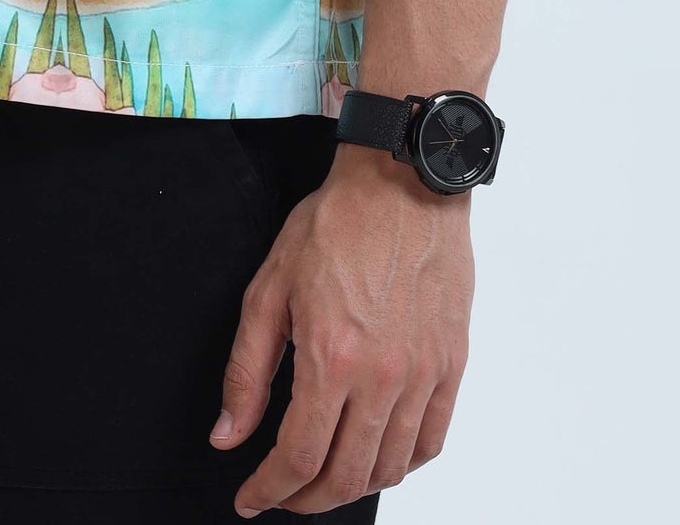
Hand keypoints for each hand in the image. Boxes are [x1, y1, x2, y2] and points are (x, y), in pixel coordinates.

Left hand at [209, 146, 472, 513]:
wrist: (402, 185)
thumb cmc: (335, 225)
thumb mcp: (269, 289)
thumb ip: (247, 370)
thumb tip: (228, 434)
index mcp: (331, 358)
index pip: (299, 456)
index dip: (270, 490)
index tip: (251, 499)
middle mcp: (382, 377)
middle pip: (346, 476)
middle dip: (306, 499)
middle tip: (283, 495)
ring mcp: (423, 375)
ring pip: (389, 468)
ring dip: (351, 488)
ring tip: (323, 479)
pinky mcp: (451, 366)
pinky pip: (430, 442)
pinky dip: (400, 465)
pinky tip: (376, 457)